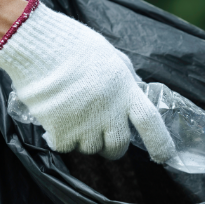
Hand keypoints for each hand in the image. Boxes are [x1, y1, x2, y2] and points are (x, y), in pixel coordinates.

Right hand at [0, 0, 175, 160]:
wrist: (39, 46)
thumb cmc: (75, 45)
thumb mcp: (111, 58)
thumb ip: (126, 78)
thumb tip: (136, 91)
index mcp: (125, 91)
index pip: (150, 123)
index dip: (161, 143)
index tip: (165, 157)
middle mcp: (109, 112)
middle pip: (119, 146)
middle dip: (113, 147)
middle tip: (104, 137)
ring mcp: (85, 124)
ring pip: (91, 149)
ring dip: (86, 140)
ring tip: (75, 119)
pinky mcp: (60, 131)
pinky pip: (66, 147)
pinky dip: (62, 139)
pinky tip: (56, 122)